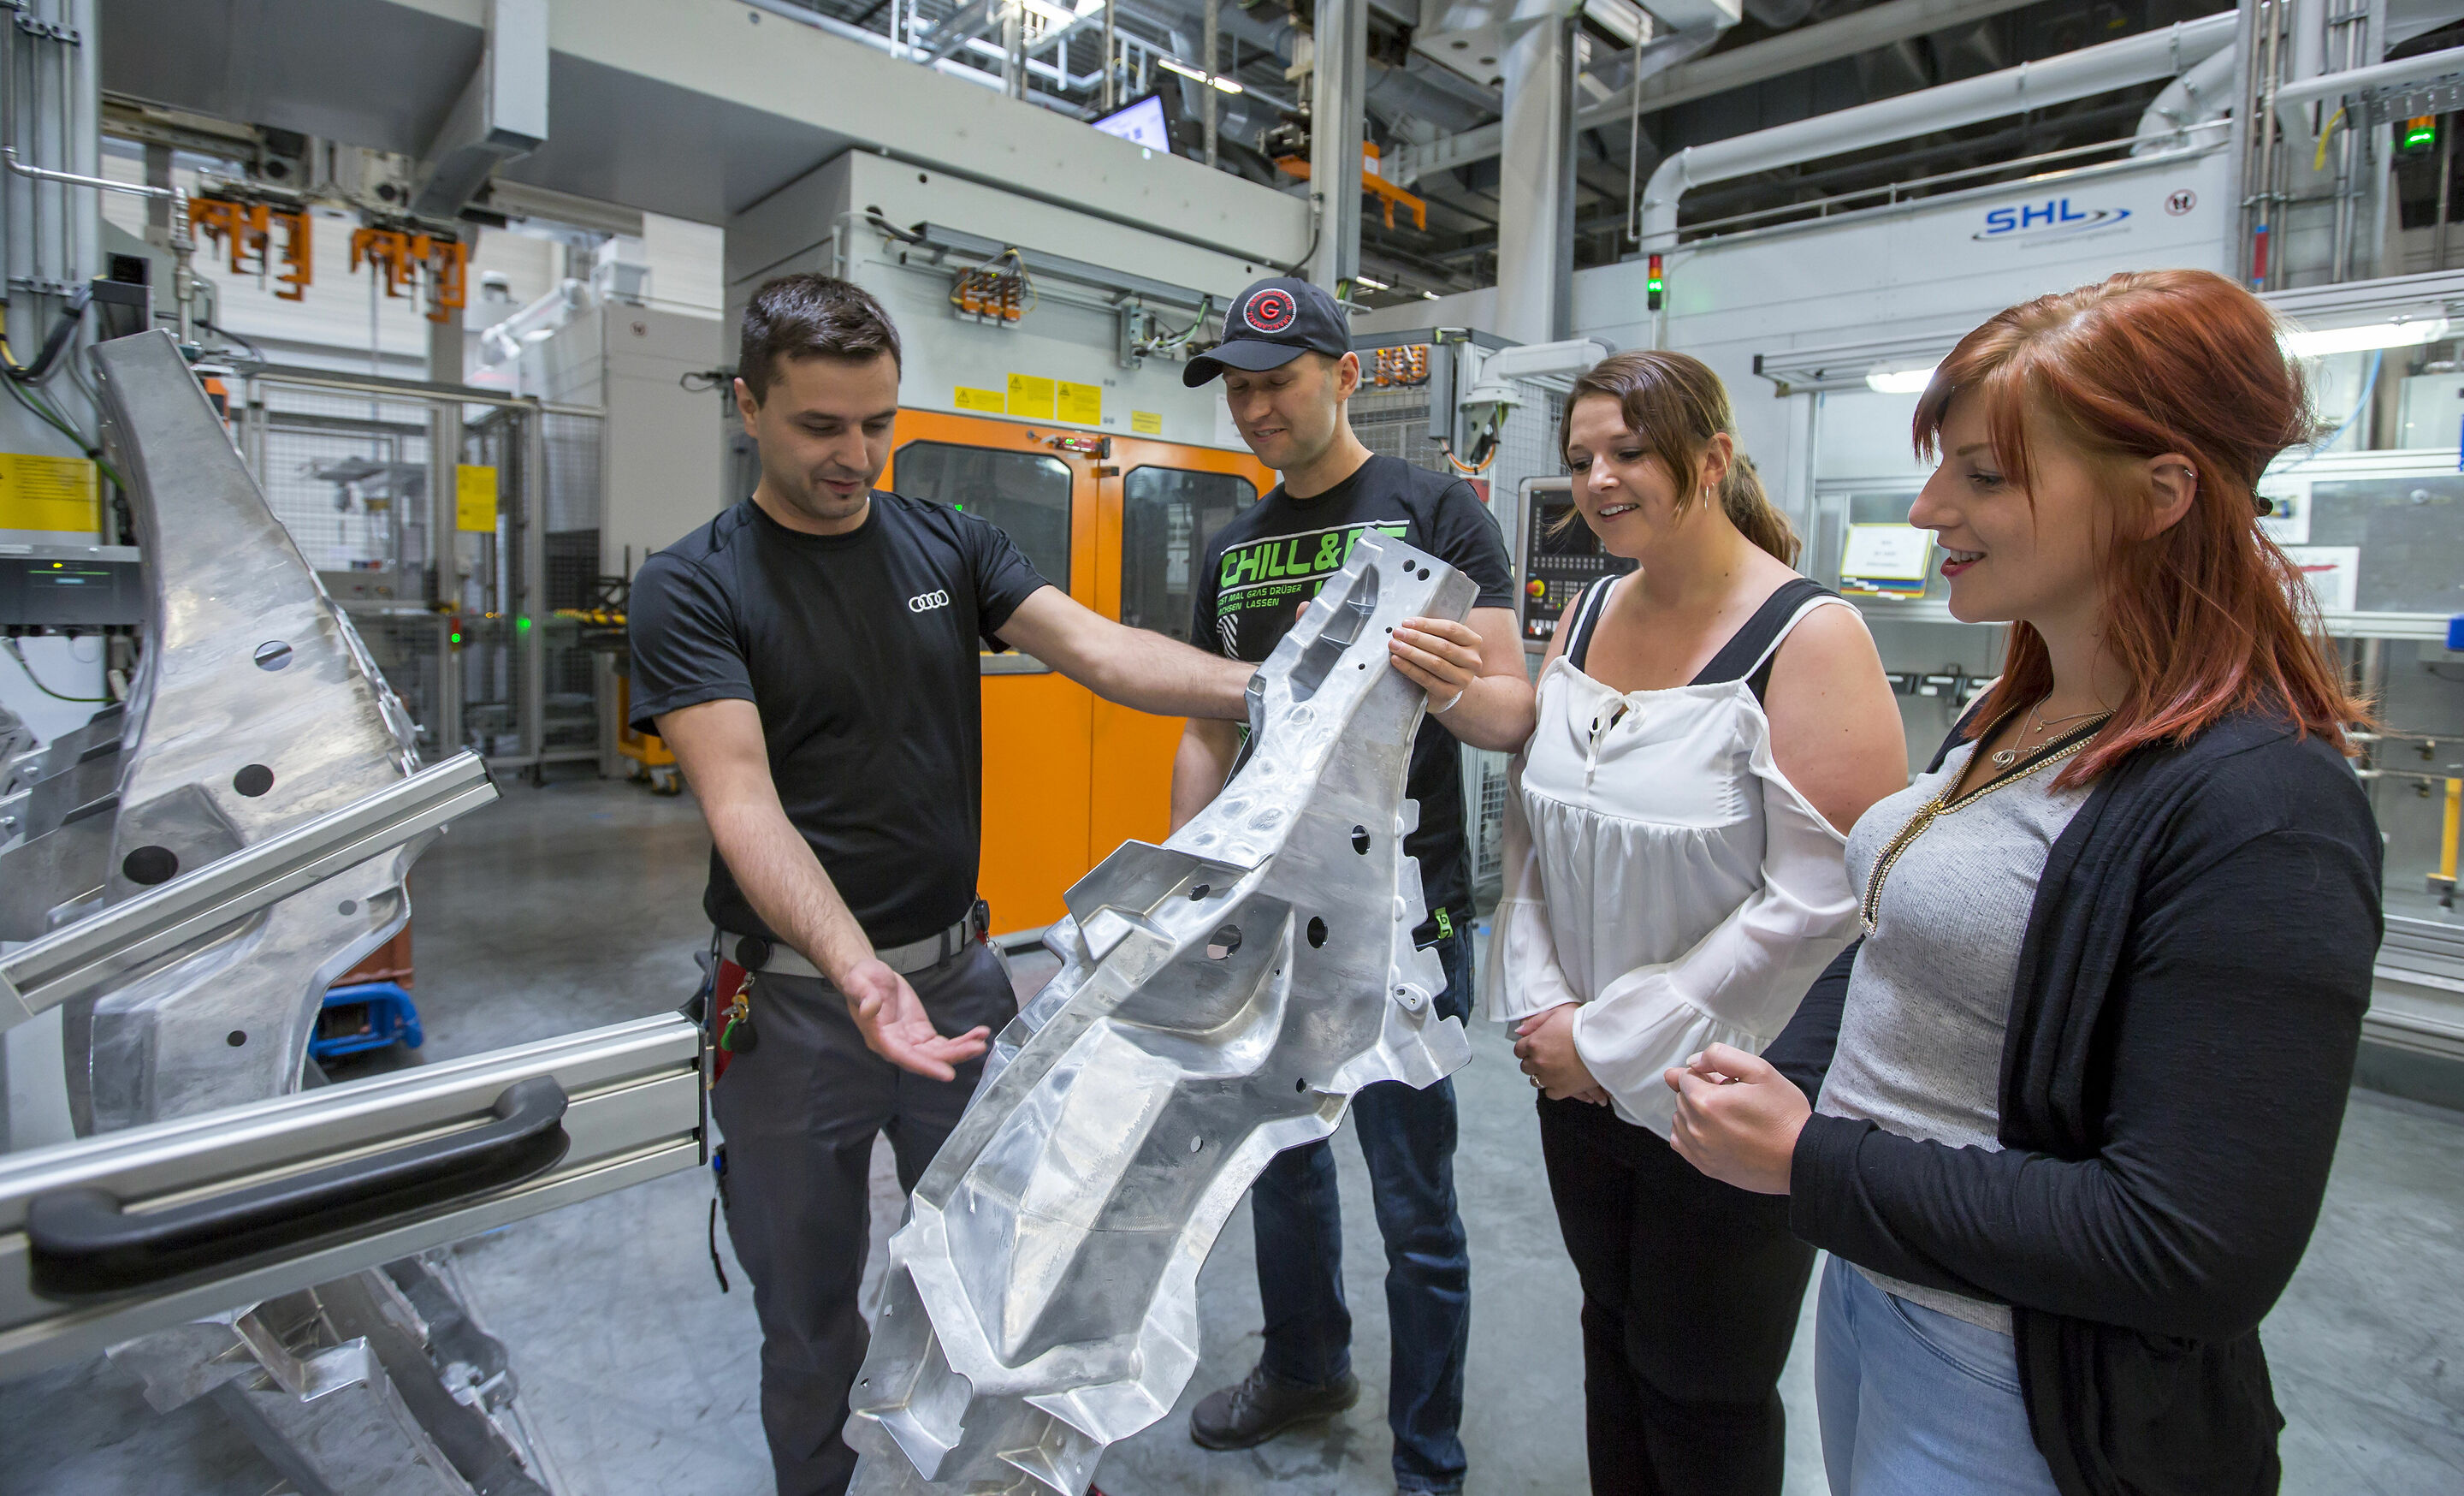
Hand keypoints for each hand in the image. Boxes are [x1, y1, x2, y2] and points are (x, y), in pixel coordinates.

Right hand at [836, 957, 989, 1081]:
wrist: (869, 977)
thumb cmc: (860, 979)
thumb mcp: (859, 982)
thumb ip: (865, 996)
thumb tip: (870, 1007)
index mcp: (880, 1038)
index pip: (905, 1057)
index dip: (926, 1066)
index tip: (947, 1073)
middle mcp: (897, 1045)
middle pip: (927, 1058)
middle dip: (953, 1056)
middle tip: (977, 1048)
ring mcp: (911, 1041)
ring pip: (938, 1053)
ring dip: (961, 1049)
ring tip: (981, 1041)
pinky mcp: (921, 1033)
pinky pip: (943, 1043)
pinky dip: (961, 1040)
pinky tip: (978, 1034)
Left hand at [1389, 616, 1483, 711]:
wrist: (1450, 687)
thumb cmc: (1445, 659)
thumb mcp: (1447, 642)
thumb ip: (1433, 633)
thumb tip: (1407, 625)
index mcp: (1474, 642)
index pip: (1450, 629)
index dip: (1427, 625)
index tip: (1407, 622)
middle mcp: (1472, 661)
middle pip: (1442, 646)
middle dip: (1416, 638)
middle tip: (1397, 633)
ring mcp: (1463, 679)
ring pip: (1435, 663)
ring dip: (1411, 653)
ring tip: (1395, 646)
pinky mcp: (1449, 693)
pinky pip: (1426, 679)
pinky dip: (1409, 669)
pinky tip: (1397, 660)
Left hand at [1513, 1004, 1606, 1101]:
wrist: (1604, 1041)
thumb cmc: (1582, 1024)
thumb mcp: (1557, 1013)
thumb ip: (1535, 1022)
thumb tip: (1519, 1032)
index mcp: (1534, 1043)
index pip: (1518, 1050)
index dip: (1527, 1048)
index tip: (1536, 1046)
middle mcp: (1538, 1062)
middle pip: (1525, 1067)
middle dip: (1533, 1061)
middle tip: (1547, 1056)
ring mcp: (1549, 1078)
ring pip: (1535, 1081)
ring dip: (1542, 1075)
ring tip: (1554, 1068)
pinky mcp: (1562, 1090)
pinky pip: (1550, 1092)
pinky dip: (1554, 1087)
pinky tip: (1562, 1079)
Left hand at [1664, 1042, 1807, 1194]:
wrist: (1800, 1157)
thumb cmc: (1784, 1114)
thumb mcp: (1760, 1071)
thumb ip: (1721, 1057)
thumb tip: (1692, 1062)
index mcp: (1707, 1102)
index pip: (1684, 1077)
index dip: (1705, 1075)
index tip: (1727, 1082)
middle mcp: (1696, 1128)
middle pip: (1681, 1098)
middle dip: (1700, 1093)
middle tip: (1732, 1098)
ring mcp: (1699, 1150)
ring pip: (1680, 1119)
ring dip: (1695, 1113)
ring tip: (1727, 1116)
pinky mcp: (1705, 1166)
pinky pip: (1680, 1142)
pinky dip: (1691, 1133)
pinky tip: (1714, 1131)